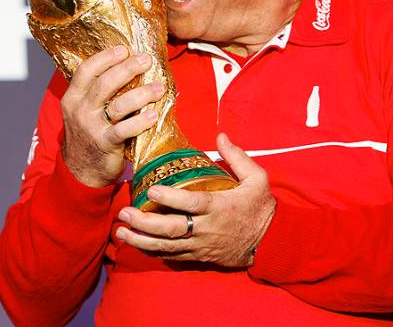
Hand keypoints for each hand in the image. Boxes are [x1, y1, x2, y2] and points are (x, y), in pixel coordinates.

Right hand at [61, 45, 164, 187]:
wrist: (82, 169)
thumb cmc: (89, 133)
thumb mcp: (84, 109)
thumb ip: (97, 91)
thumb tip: (126, 66)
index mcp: (73, 97)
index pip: (86, 70)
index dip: (105, 58)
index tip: (124, 49)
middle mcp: (80, 110)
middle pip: (105, 84)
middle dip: (127, 69)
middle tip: (146, 60)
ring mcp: (92, 127)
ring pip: (118, 106)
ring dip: (141, 95)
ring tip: (159, 88)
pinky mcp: (105, 143)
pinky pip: (125, 130)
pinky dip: (141, 121)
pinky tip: (154, 114)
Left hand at [115, 133, 275, 266]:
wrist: (271, 243)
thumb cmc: (261, 208)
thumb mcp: (257, 179)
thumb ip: (237, 157)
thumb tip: (221, 135)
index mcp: (218, 207)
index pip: (191, 203)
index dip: (170, 198)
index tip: (151, 189)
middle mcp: (206, 228)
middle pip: (171, 228)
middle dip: (144, 222)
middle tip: (124, 213)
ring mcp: (201, 245)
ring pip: (167, 246)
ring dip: (141, 240)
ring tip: (121, 232)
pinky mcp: (199, 256)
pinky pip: (173, 256)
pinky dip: (154, 251)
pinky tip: (137, 244)